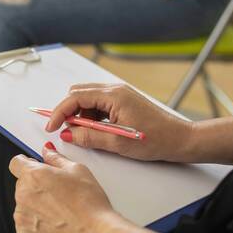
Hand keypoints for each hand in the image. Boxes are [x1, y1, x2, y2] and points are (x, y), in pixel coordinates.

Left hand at [9, 143, 120, 232]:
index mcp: (33, 175)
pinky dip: (36, 225)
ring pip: (23, 205)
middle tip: (57, 194)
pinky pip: (25, 225)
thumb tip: (47, 151)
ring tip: (59, 212)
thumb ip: (56, 158)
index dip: (26, 164)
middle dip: (35, 186)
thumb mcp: (78, 170)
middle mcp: (22, 195)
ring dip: (35, 206)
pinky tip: (55, 225)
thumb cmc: (90, 204)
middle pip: (22, 185)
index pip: (16, 163)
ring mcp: (21, 217)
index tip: (33, 168)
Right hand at [45, 83, 194, 162]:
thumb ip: (88, 137)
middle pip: (79, 93)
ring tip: (87, 134)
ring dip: (81, 115)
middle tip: (67, 130)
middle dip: (69, 112)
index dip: (60, 112)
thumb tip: (67, 134)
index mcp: (113, 95)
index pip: (75, 97)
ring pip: (88, 99)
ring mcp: (119, 94)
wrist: (180, 139)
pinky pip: (99, 104)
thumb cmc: (155, 140)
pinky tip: (98, 130)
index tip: (52, 127)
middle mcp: (115, 90)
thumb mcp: (117, 143)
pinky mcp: (123, 101)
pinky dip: (92, 116)